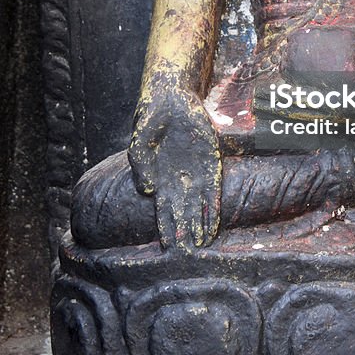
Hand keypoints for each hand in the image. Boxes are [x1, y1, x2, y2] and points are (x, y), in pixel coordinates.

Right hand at [128, 82, 220, 250]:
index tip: (168, 248)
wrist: (172, 99)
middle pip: (182, 214)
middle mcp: (178, 181)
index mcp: (159, 179)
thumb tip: (148, 190)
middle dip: (185, 234)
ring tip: (202, 246)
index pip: (163, 211)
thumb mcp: (139, 140)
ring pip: (199, 206)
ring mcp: (195, 173)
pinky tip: (215, 223)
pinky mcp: (210, 162)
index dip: (166, 229)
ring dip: (201, 226)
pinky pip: (213, 188)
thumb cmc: (151, 120)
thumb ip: (140, 163)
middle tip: (188, 255)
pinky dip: (214, 207)